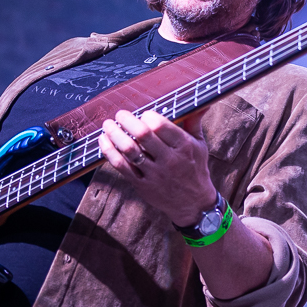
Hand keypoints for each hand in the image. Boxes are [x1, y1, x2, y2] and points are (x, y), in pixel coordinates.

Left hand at [98, 109, 217, 226]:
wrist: (193, 203)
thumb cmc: (195, 168)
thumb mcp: (199, 145)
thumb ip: (194, 122)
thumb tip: (203, 103)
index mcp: (184, 146)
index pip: (161, 125)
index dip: (147, 116)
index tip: (143, 114)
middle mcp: (170, 160)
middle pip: (143, 135)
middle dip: (127, 120)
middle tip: (120, 114)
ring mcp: (154, 173)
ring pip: (129, 150)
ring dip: (114, 134)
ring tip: (108, 125)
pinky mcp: (142, 184)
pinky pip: (121, 166)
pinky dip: (109, 151)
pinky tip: (104, 141)